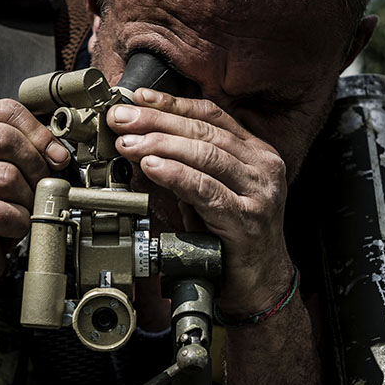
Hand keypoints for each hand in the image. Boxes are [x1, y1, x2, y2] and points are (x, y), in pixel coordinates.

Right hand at [0, 99, 70, 297]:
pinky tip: (9, 229)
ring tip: (20, 211)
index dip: (39, 132)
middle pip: (6, 140)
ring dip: (27, 199)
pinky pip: (3, 213)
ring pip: (7, 177)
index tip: (55, 155)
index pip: (4, 111)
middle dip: (36, 166)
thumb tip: (58, 153)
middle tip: (39, 188)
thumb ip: (17, 152)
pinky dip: (19, 223)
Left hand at [108, 89, 293, 314]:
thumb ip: (188, 162)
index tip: (138, 98)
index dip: (172, 104)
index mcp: (256, 152)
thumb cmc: (228, 237)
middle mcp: (263, 166)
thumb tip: (141, 135)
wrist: (258, 285)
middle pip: (205, 130)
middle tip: (122, 119)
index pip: (211, 115)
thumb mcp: (209, 190)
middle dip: (157, 121)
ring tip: (128, 143)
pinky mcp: (247, 219)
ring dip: (160, 145)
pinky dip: (176, 174)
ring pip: (205, 154)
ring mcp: (259, 192)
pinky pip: (206, 189)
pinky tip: (152, 167)